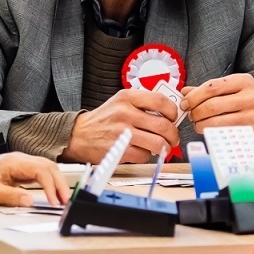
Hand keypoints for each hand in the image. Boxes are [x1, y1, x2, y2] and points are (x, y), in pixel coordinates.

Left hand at [0, 152, 70, 207]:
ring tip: (63, 199)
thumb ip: (11, 196)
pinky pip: (40, 172)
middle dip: (60, 183)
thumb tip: (30, 201)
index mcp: (13, 162)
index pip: (41, 170)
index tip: (54, 201)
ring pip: (46, 168)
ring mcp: (20, 163)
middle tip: (66, 201)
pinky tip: (52, 193)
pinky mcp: (20, 169)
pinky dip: (49, 182)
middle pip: (48, 167)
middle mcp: (19, 159)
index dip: (51, 186)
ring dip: (57, 182)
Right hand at [64, 89, 181, 162]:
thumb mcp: (121, 102)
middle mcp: (125, 113)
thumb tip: (169, 114)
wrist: (79, 134)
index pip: (161, 101)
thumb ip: (143, 104)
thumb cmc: (104, 119)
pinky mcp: (120, 150)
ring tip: (163, 147)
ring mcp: (123, 133)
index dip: (173, 111)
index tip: (173, 117)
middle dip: (173, 134)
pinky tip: (142, 151)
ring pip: (158, 143)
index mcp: (127, 97)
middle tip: (173, 137)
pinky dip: (147, 156)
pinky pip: (145, 156)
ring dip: (165, 147)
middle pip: (163, 125)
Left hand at [179, 73, 253, 144]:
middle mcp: (249, 97)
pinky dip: (212, 134)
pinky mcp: (252, 133)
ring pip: (217, 122)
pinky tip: (209, 131)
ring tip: (198, 124)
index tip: (185, 102)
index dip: (194, 96)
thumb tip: (185, 91)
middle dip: (196, 112)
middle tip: (191, 115)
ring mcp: (252, 117)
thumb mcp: (236, 87)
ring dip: (201, 125)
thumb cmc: (252, 99)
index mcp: (243, 81)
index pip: (212, 87)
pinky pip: (225, 134)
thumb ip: (211, 89)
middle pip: (212, 105)